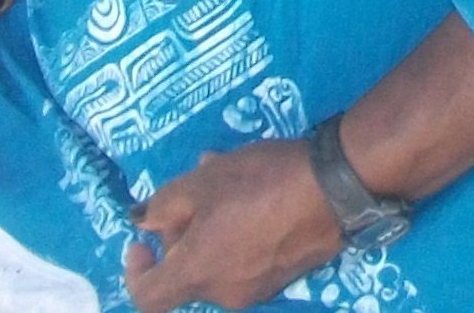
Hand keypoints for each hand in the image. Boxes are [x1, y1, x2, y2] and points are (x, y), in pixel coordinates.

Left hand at [126, 136, 346, 312]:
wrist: (337, 187)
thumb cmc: (260, 183)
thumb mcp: (202, 181)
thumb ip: (163, 205)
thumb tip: (145, 223)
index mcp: (197, 274)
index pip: (148, 298)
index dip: (135, 270)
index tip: (142, 240)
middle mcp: (224, 293)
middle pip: (186, 272)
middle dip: (182, 231)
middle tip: (193, 187)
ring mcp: (258, 288)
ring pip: (217, 260)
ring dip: (211, 224)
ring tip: (225, 176)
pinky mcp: (285, 275)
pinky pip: (246, 258)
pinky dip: (238, 232)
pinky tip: (255, 191)